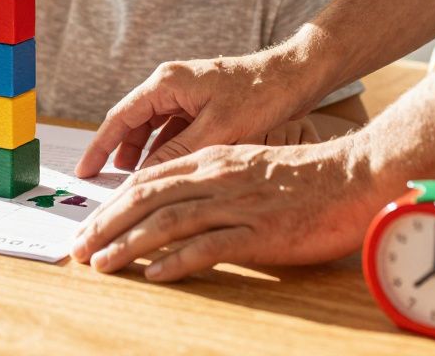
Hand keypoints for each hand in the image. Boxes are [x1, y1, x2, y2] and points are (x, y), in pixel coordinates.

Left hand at [70, 138, 386, 280]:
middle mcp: (217, 178)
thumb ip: (212, 182)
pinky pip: (210, 246)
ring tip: (102, 264)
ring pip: (168, 222)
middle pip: (146, 199)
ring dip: (128, 245)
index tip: (89, 226)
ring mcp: (237, 204)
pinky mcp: (261, 232)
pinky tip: (155, 274)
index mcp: (212, 160)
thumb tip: (176, 206)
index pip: (147, 180)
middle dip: (106, 225)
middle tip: (79, 249)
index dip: (112, 204)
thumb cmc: (305, 177)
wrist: (356, 177)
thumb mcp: (247, 168)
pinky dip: (178, 260)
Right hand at [74, 51, 320, 177]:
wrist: (294, 76)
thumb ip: (177, 151)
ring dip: (141, 151)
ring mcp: (184, 92)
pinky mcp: (199, 101)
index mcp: (166, 83)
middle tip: (104, 182)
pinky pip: (170, 126)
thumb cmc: (260, 96)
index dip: (99, 147)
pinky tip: (164, 167)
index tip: (83, 172)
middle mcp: (169, 83)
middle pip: (131, 121)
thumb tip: (144, 174)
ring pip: (151, 125)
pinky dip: (163, 146)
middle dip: (117, 151)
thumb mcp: (217, 129)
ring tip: (132, 180)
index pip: (120, 117)